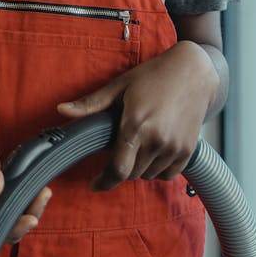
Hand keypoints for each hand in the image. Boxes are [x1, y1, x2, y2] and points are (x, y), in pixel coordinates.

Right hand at [0, 98, 51, 241]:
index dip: (12, 227)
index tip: (31, 217)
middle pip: (4, 222)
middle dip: (26, 215)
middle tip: (43, 194)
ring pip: (10, 208)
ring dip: (29, 204)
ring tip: (44, 189)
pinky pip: (11, 192)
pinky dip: (25, 190)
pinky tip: (36, 180)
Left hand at [57, 41, 218, 190]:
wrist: (194, 72)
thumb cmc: (154, 75)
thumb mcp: (120, 85)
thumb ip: (91, 103)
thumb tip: (61, 110)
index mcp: (136, 125)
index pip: (118, 169)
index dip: (103, 182)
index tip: (94, 184)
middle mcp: (157, 140)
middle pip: (131, 174)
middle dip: (120, 167)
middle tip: (119, 147)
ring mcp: (174, 147)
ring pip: (148, 175)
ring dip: (139, 167)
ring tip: (138, 143)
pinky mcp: (188, 151)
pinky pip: (168, 175)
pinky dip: (157, 169)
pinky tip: (154, 149)